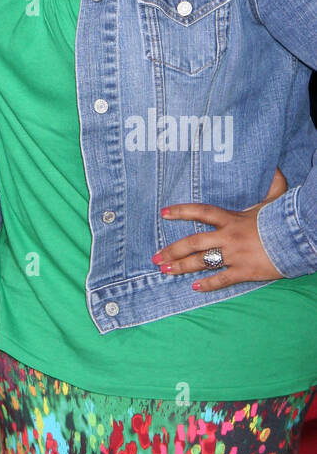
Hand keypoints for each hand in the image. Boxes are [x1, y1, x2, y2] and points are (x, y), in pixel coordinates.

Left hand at [154, 167, 286, 291]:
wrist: (297, 240)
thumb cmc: (284, 219)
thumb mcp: (276, 198)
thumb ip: (271, 183)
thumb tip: (274, 166)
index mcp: (231, 218)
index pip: (200, 212)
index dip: (181, 211)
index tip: (163, 212)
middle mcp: (228, 237)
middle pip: (194, 242)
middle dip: (173, 250)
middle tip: (156, 257)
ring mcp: (234, 255)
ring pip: (202, 262)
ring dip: (182, 267)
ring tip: (165, 271)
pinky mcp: (244, 271)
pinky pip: (222, 279)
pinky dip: (208, 284)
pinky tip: (195, 288)